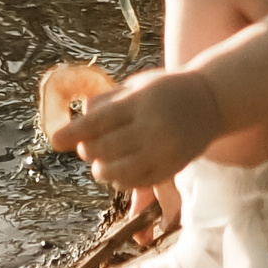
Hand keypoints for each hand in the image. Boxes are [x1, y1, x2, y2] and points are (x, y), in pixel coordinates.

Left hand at [48, 65, 225, 191]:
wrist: (211, 100)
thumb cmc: (166, 90)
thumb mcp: (137, 84)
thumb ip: (106, 102)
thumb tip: (76, 123)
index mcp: (140, 101)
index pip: (99, 121)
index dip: (74, 132)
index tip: (55, 140)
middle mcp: (152, 127)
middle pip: (104, 149)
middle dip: (87, 151)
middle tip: (86, 147)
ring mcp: (163, 150)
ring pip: (118, 172)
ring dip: (102, 170)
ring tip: (101, 163)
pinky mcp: (171, 168)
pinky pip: (137, 183)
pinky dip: (122, 181)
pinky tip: (121, 171)